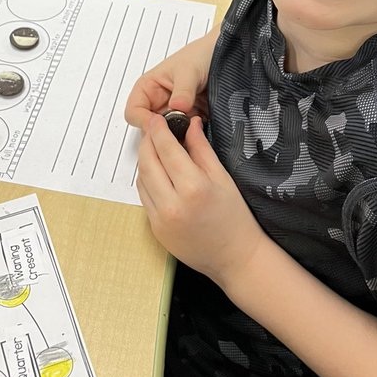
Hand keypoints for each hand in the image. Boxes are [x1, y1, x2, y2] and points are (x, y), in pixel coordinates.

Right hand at [124, 28, 217, 130]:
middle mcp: (156, 104)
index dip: (144, 121)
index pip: (133, 113)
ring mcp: (172, 115)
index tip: (162, 125)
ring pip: (166, 136)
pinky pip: (183, 137)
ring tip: (193, 128)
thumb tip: (177, 107)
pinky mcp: (188, 123)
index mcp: (147, 88)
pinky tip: (200, 132)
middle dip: (163, 133)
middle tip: (181, 131)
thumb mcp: (189, 70)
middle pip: (148, 129)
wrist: (222, 56)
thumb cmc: (199, 56)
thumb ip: (183, 90)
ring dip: (178, 137)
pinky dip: (190, 139)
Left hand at [137, 114, 266, 285]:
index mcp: (194, 188)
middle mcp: (173, 204)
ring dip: (145, 160)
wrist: (235, 257)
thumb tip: (190, 124)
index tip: (158, 119)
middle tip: (154, 130)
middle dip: (147, 142)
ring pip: (142, 179)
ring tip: (157, 150)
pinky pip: (144, 197)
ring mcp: (161, 219)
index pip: (167, 150)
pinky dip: (147, 180)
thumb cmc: (235, 218)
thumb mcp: (222, 177)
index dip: (159, 130)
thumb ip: (202, 148)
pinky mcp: (155, 229)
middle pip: (148, 162)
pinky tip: (158, 173)